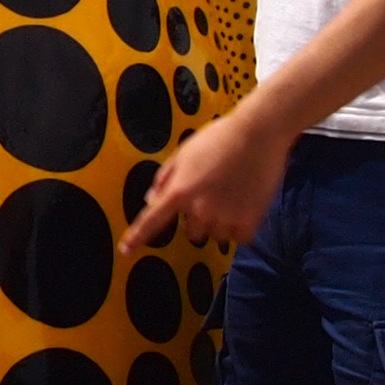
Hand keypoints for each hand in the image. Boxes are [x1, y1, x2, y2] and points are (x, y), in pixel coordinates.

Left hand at [128, 108, 292, 250]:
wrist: (258, 133)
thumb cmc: (218, 138)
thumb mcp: (184, 153)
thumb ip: (165, 178)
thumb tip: (151, 200)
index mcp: (180, 190)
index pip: (152, 219)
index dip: (138, 236)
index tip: (126, 251)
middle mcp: (200, 209)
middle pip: (191, 231)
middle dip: (197, 219)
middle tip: (211, 196)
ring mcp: (225, 218)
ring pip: (215, 235)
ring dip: (219, 223)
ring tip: (231, 197)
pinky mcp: (249, 222)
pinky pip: (238, 238)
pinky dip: (239, 228)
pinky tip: (244, 206)